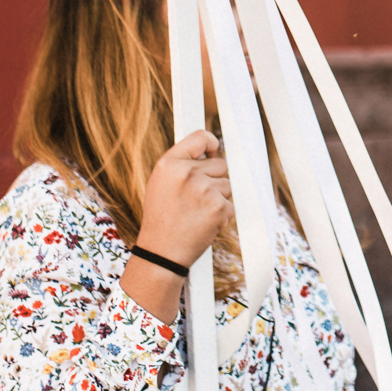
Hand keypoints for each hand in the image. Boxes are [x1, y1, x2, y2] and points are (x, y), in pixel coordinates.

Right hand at [122, 129, 232, 323]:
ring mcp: (204, 190)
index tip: (214, 149)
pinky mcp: (219, 207)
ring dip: (218, 198)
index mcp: (169, 164)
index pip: (200, 138)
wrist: (161, 253)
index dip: (211, 143)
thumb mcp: (160, 183)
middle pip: (220, 164)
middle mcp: (187, 173)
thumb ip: (182, 164)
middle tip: (194, 199)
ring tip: (197, 212)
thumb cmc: (162, 218)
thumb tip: (209, 150)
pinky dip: (222, 215)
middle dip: (213, 179)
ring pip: (227, 185)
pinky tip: (204, 223)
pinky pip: (231, 203)